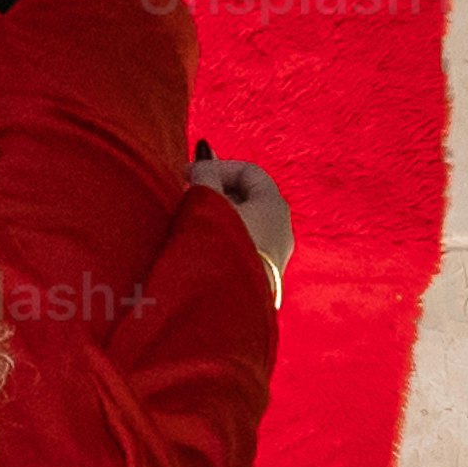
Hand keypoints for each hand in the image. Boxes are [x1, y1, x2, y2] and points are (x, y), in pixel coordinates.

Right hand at [194, 150, 290, 288]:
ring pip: (245, 223)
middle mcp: (282, 228)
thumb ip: (205, 174)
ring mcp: (276, 255)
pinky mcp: (265, 277)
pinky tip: (202, 247)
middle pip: (247, 196)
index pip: (248, 171)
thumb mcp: (206, 202)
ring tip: (190, 223)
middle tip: (185, 198)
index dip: (216, 166)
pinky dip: (224, 239)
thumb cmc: (219, 250)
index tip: (186, 175)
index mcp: (276, 205)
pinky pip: (244, 245)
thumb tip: (204, 154)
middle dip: (214, 193)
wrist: (229, 311)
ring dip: (216, 218)